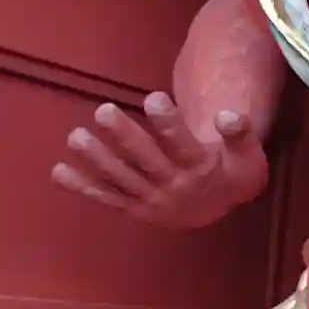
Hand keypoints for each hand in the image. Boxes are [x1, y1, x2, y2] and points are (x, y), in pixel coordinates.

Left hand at [51, 92, 267, 228]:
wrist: (217, 211)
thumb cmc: (233, 174)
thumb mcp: (249, 157)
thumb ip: (240, 134)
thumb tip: (226, 114)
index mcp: (200, 169)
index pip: (183, 144)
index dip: (168, 123)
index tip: (153, 97)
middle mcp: (173, 186)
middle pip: (145, 159)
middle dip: (123, 136)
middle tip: (103, 110)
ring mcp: (150, 199)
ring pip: (121, 178)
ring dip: (97, 159)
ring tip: (76, 137)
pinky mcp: (134, 208)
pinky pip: (107, 197)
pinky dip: (83, 187)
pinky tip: (59, 171)